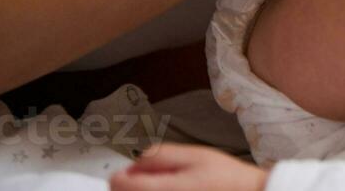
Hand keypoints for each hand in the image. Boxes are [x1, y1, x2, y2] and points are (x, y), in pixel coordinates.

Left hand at [110, 143, 265, 190]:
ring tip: (167, 185)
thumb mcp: (195, 156)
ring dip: (142, 190)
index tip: (134, 170)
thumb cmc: (226, 179)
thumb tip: (132, 162)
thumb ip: (160, 156)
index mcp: (162, 190)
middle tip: (155, 177)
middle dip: (133, 184)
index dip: (122, 173)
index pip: (118, 184)